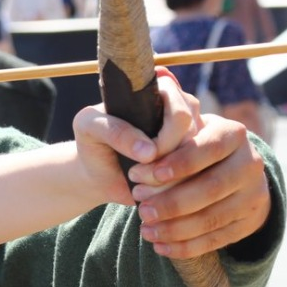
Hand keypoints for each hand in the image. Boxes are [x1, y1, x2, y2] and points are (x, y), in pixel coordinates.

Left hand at [71, 71, 194, 206]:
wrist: (98, 175)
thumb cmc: (93, 142)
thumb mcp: (89, 127)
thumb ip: (114, 130)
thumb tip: (149, 152)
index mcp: (160, 92)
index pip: (181, 112)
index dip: (167, 138)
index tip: (145, 156)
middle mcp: (182, 111)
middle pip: (194, 139)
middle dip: (166, 161)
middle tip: (136, 174)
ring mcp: (191, 138)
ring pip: (197, 163)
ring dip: (167, 181)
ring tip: (137, 185)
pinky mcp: (193, 165)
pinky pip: (194, 182)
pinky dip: (171, 192)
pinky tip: (148, 194)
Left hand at [126, 109, 271, 257]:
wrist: (234, 168)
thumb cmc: (194, 146)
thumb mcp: (185, 133)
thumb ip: (169, 138)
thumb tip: (142, 151)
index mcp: (233, 135)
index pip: (209, 148)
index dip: (180, 163)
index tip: (148, 175)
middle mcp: (251, 164)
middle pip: (211, 188)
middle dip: (172, 202)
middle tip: (142, 210)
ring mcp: (254, 195)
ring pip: (213, 218)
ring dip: (175, 229)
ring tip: (146, 231)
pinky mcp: (250, 222)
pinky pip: (217, 239)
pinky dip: (186, 246)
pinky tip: (161, 247)